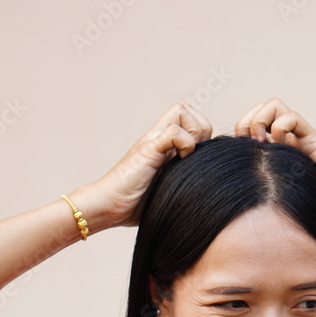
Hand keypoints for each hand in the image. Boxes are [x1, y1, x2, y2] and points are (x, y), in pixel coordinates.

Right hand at [82, 102, 212, 228]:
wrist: (108, 206)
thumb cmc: (134, 203)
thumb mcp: (167, 186)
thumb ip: (181, 176)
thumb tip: (207, 186)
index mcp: (163, 144)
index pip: (191, 119)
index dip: (200, 133)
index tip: (196, 158)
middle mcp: (158, 137)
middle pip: (189, 110)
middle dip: (200, 131)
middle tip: (192, 156)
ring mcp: (152, 141)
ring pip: (182, 111)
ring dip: (192, 134)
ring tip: (185, 158)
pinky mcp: (148, 149)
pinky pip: (174, 132)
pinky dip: (184, 145)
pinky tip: (177, 164)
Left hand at [234, 98, 315, 213]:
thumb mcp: (280, 190)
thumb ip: (262, 183)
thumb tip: (236, 189)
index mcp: (274, 147)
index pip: (248, 124)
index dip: (240, 132)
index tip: (242, 154)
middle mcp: (285, 136)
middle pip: (257, 109)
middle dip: (247, 123)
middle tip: (252, 144)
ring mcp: (298, 134)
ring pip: (272, 105)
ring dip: (262, 120)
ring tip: (265, 142)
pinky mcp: (310, 136)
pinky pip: (290, 117)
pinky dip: (281, 128)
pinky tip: (284, 146)